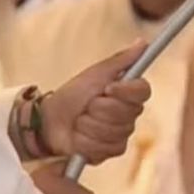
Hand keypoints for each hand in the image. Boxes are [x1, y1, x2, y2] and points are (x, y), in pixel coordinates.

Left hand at [42, 41, 152, 163]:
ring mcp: (121, 134)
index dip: (125, 92)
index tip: (107, 88)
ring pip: (112, 131)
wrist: (50, 120)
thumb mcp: (95, 73)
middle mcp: (130, 114)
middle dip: (98, 108)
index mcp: (129, 93)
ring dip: (88, 125)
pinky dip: (85, 141)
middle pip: (124, 113)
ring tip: (79, 121)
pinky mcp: (110, 151)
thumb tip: (143, 42)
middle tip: (86, 106)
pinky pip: (104, 147)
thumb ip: (122, 60)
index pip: (143, 91)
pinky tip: (79, 136)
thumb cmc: (73, 95)